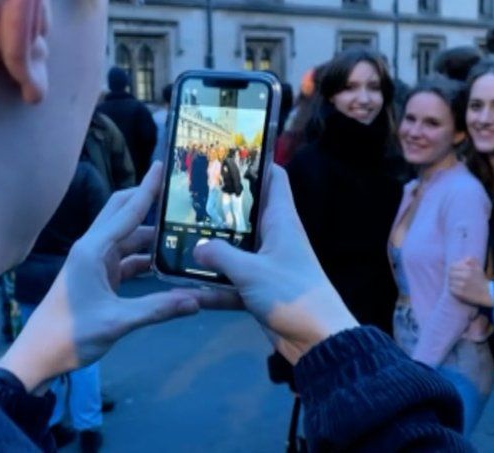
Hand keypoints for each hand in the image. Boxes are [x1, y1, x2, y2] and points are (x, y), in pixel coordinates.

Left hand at [0, 163, 200, 392]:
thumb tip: (196, 300)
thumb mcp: (117, 322)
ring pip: (127, 237)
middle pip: (123, 213)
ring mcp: (95, 263)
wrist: (39, 356)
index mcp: (93, 250)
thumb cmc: (70, 334)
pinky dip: (146, 258)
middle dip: (148, 200)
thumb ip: (157, 309)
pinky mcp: (98, 278)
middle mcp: (93, 249)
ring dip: (151, 233)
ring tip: (183, 228)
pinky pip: (127, 258)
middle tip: (178, 192)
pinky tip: (167, 261)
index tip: (163, 164)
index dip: (147, 188)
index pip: (127, 210)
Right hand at [191, 165, 357, 365]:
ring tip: (176, 235)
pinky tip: (185, 287)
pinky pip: (230, 281)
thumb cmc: (292, 294)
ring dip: (210, 247)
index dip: (255, 161)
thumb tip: (195, 246)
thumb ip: (221, 255)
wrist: (318, 340)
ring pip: (234, 247)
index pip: (274, 178)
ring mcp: (266, 264)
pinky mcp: (259, 290)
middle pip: (246, 211)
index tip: (225, 153)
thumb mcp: (252, 272)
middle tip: (186, 195)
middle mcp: (274, 237)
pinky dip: (212, 285)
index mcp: (282, 221)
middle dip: (219, 205)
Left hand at [448, 257, 493, 307]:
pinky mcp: (461, 293)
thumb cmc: (481, 279)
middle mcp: (465, 276)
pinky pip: (451, 289)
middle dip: (451, 275)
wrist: (487, 294)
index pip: (452, 266)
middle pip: (450, 274)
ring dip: (452, 282)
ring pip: (450, 281)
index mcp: (469, 269)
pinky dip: (453, 288)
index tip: (454, 271)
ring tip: (456, 283)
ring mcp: (462, 285)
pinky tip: (457, 289)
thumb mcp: (478, 267)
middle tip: (455, 278)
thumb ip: (470, 260)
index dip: (452, 269)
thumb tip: (462, 259)